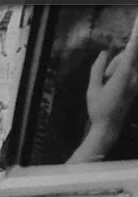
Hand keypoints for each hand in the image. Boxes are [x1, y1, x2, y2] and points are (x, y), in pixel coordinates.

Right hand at [87, 14, 137, 140]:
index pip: (131, 53)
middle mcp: (133, 78)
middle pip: (128, 57)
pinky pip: (131, 71)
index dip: (134, 40)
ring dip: (119, 68)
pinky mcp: (136, 86)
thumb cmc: (98, 109)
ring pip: (130, 64)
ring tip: (108, 84)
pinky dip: (122, 73)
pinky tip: (113, 86)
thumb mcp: (92, 90)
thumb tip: (103, 53)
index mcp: (122, 77)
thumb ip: (97, 69)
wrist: (109, 127)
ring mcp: (136, 82)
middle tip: (105, 77)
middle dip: (116, 61)